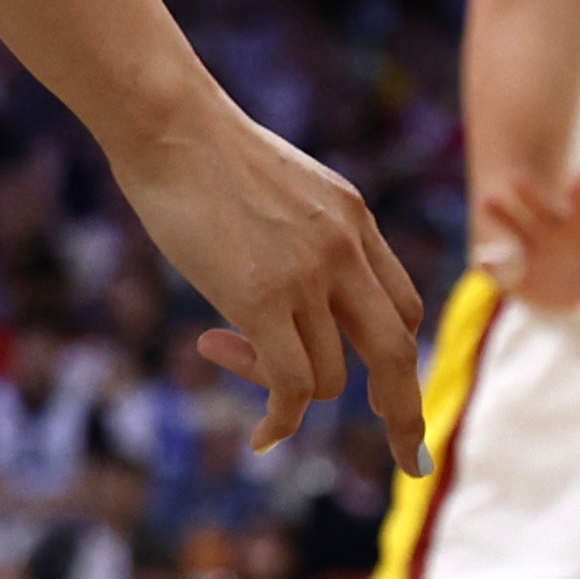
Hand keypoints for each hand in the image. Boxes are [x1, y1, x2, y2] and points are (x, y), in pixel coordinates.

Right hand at [115, 93, 427, 465]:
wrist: (171, 122)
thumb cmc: (202, 150)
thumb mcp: (278, 187)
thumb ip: (302, 233)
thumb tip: (284, 280)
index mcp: (355, 222)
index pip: (399, 303)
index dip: (392, 351)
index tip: (389, 391)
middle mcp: (347, 250)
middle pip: (397, 349)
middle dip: (404, 409)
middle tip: (409, 457)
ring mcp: (310, 275)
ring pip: (332, 374)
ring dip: (288, 394)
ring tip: (224, 353)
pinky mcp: (263, 297)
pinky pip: (291, 382)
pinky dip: (281, 419)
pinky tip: (263, 437)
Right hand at [474, 165, 579, 313]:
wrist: (576, 284)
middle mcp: (552, 225)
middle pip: (539, 205)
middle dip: (529, 193)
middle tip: (516, 177)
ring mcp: (532, 247)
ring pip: (515, 227)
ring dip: (503, 216)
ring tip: (488, 200)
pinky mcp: (518, 271)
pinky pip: (500, 266)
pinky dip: (491, 265)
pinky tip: (482, 263)